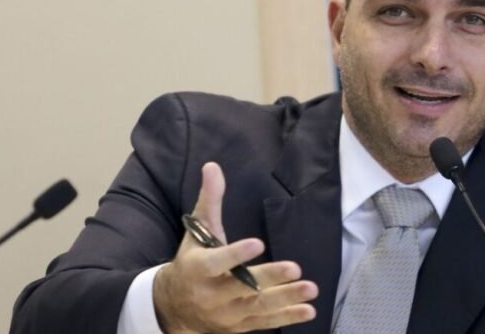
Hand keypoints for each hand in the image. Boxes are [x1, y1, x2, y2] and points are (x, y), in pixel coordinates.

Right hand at [153, 162, 317, 332]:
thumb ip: (209, 200)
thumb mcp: (197, 231)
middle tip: (295, 268)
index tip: (258, 243)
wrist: (174, 307)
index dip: (236, 254)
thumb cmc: (191, 261)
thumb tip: (212, 166)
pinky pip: (264, 323)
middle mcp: (211, 294)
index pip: (216, 262)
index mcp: (198, 269)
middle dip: (270, 278)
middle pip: (243, 287)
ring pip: (258, 307)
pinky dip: (287, 317)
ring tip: (311, 288)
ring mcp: (226, 313)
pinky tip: (308, 310)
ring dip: (286, 299)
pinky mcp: (239, 326)